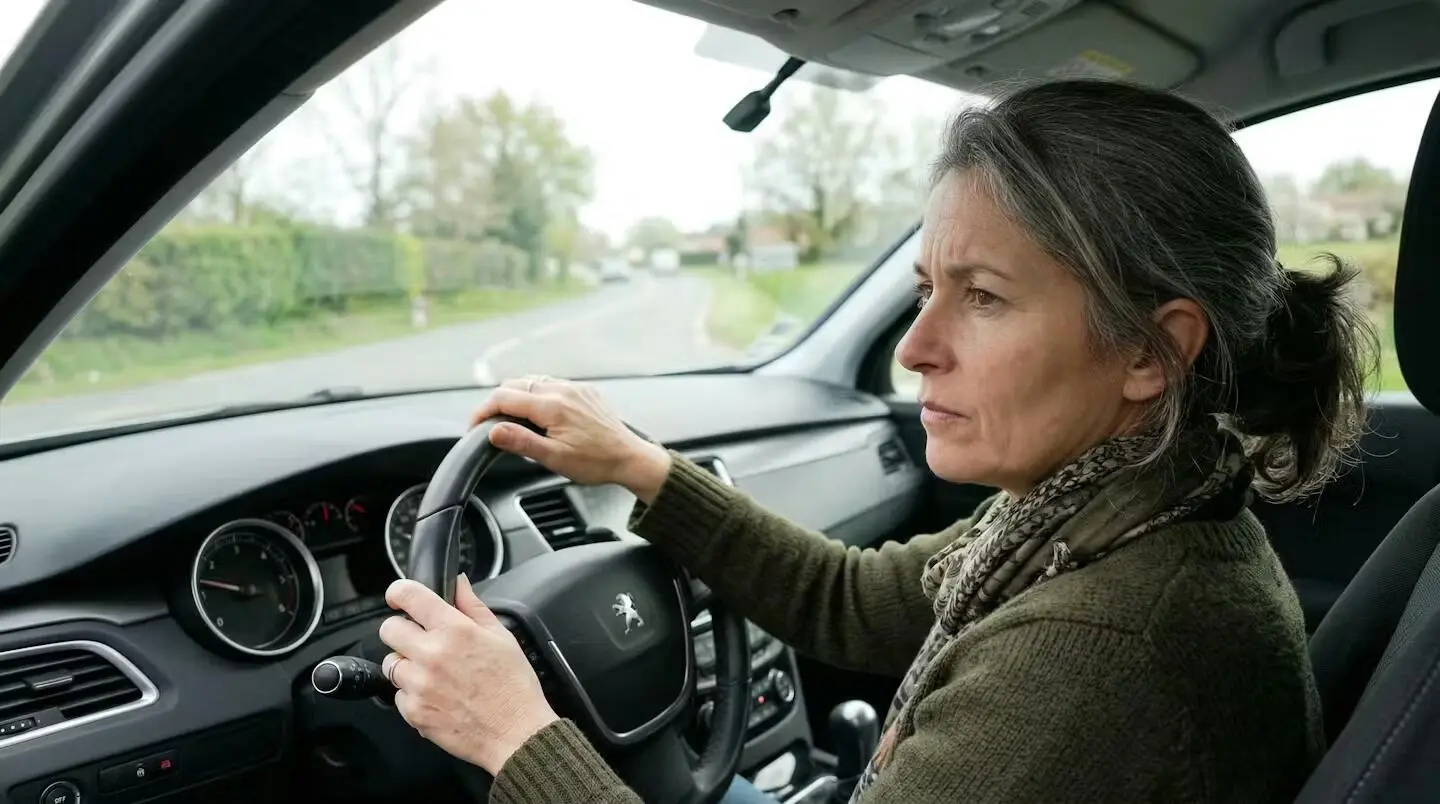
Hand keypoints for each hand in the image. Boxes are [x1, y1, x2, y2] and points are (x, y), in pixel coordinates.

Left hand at [378, 574, 557, 774]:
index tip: (398, 596)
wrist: (516, 732)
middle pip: (389, 630)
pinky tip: (437, 696)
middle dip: (402, 631)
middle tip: (420, 641)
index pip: (409, 596)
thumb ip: (473, 605)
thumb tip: (458, 583)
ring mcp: (420, 685)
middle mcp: (432, 654)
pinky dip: (413, 695)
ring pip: (392, 664)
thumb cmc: (513, 686)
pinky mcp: (414, 711)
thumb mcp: (501, 636)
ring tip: (435, 675)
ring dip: (408, 665)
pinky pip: (399, 695)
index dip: (399, 592)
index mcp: (455, 630)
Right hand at [468, 375, 671, 503]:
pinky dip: (536, 394)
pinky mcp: (584, 391)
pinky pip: (551, 383)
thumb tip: (494, 431)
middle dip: (497, 402)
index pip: (505, 397)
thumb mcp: (555, 458)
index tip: (474, 425)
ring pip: (533, 381)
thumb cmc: (596, 462)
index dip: (483, 411)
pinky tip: (537, 413)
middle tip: (489, 424)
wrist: (630, 458)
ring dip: (516, 395)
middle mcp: (563, 390)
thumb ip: (522, 442)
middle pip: (515, 384)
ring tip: (511, 419)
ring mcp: (575, 388)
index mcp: (553, 406)